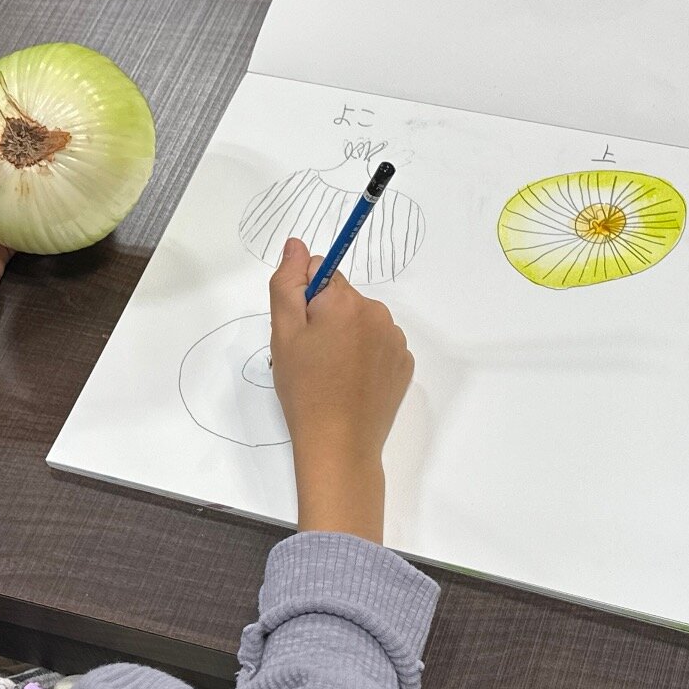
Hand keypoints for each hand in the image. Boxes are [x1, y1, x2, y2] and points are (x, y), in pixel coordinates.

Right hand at [269, 238, 413, 542]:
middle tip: (310, 357)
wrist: (339, 444)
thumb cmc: (305, 389)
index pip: (322, 273)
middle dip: (325, 319)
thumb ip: (288, 282)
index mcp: (347, 301)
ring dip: (345, 338)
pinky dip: (364, 358)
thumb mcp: (284, 333)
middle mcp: (378, 313)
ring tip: (330, 374)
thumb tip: (297, 244)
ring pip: (361, 323)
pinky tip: (350, 383)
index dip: (305, 300)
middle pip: (343, 299)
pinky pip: (379, 346)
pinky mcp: (404, 365)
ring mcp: (396, 340)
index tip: (300, 331)